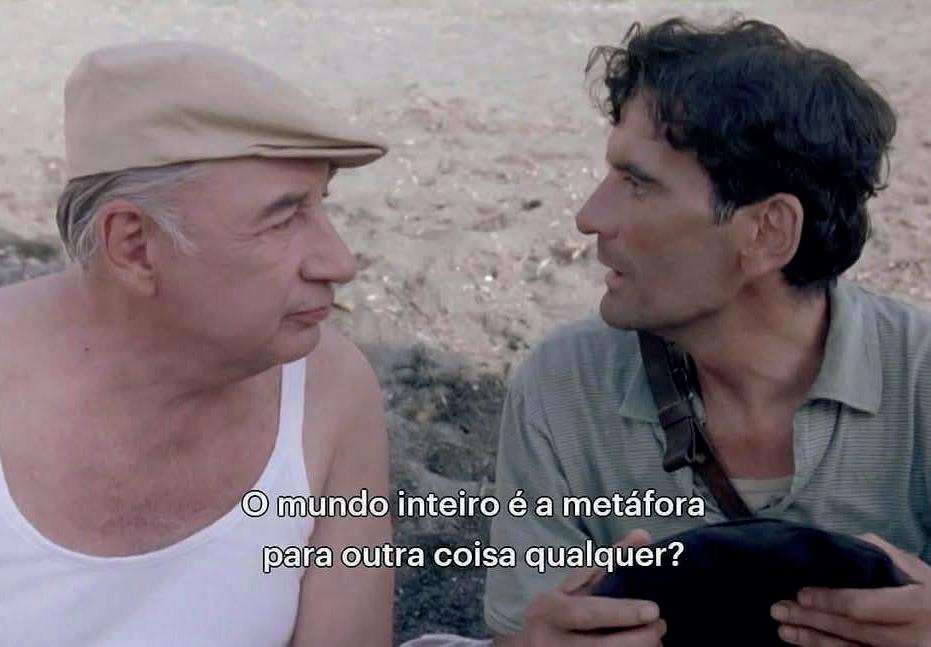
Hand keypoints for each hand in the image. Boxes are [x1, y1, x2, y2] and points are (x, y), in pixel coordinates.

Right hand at [518, 529, 666, 645]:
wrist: (532, 646)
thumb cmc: (560, 609)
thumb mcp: (576, 584)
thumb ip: (609, 561)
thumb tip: (643, 536)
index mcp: (549, 609)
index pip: (590, 613)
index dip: (623, 613)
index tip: (653, 611)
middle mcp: (550, 641)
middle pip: (603, 646)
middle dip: (641, 638)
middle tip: (661, 626)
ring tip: (654, 640)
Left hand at [770, 533, 930, 646]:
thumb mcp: (917, 571)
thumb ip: (882, 554)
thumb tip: (841, 543)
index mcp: (915, 606)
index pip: (862, 606)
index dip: (829, 601)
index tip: (802, 594)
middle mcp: (910, 637)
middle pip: (850, 630)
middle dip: (811, 620)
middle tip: (779, 609)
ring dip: (812, 640)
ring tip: (784, 630)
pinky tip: (806, 644)